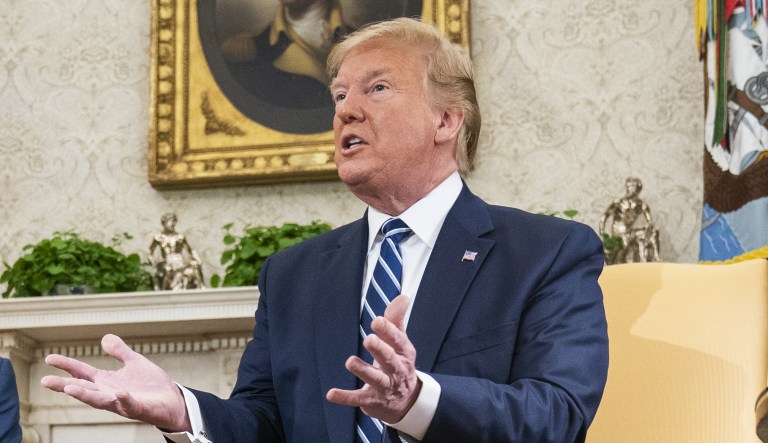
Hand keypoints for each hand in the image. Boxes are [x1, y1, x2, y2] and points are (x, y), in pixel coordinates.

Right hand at [41, 334, 191, 431]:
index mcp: (107, 382)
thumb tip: (104, 338)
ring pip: (100, 401)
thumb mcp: (134, 362)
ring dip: (85, 395)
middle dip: (64, 385)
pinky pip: (129, 404)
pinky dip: (123, 399)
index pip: (82, 373)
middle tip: (45, 381)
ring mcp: (122, 402)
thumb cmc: (150, 385)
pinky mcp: (138, 408)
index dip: (66, 365)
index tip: (49, 358)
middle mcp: (109, 394)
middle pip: (83, 389)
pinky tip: (118, 393)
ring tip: (69, 388)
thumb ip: (120, 352)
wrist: (172, 400)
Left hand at [326, 295, 421, 423]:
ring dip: (363, 371)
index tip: (377, 321)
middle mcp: (396, 371)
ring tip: (350, 362)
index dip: (388, 331)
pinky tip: (331, 394)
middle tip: (368, 339)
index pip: (398, 340)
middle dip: (379, 350)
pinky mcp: (371, 401)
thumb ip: (396, 320)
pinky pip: (358, 399)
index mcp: (404, 353)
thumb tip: (403, 296)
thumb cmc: (398, 364)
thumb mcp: (400, 343)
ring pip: (375, 379)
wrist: (406, 402)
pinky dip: (345, 397)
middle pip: (389, 359)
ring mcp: (385, 387)